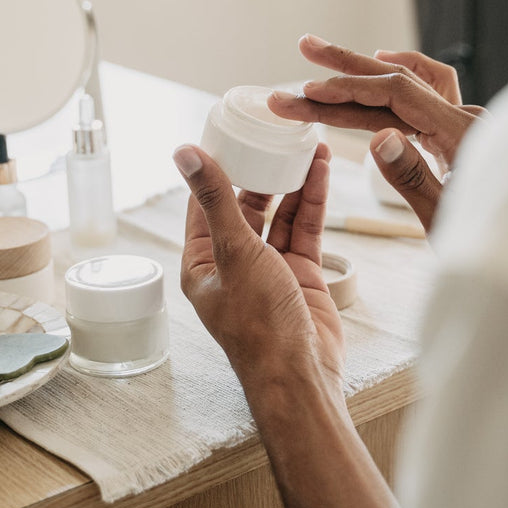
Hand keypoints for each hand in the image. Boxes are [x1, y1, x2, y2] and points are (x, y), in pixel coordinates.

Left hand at [172, 142, 342, 387]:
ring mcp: (269, 268)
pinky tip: (322, 172)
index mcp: (201, 263)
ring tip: (309, 145)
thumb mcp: (234, 251)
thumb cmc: (258, 324)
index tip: (228, 132)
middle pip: (244, 205)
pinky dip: (313, 201)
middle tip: (274, 134)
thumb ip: (216, 198)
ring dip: (293, 181)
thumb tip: (185, 153)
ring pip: (280, 214)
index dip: (215, 168)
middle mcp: (233, 263)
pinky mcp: (301, 274)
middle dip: (260, 170)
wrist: (302, 374)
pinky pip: (305, 229)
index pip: (204, 203)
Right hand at [269, 34, 485, 226]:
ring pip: (409, 86)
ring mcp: (466, 124)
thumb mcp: (444, 219)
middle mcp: (467, 120)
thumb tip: (378, 136)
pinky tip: (383, 63)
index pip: (398, 95)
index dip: (351, 90)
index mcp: (464, 135)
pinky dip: (401, 76)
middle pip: (400, 80)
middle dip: (348, 67)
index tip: (311, 92)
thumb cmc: (492, 243)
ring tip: (326, 58)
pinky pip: (428, 93)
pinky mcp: (461, 133)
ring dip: (366, 72)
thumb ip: (412, 176)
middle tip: (307, 47)